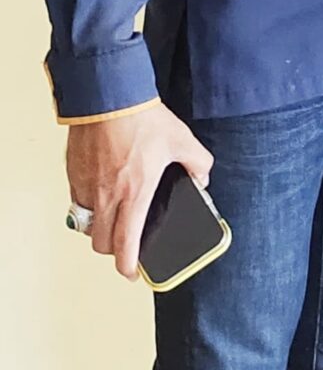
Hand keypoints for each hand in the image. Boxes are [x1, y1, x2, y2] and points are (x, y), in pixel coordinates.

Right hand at [66, 101, 213, 280]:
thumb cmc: (142, 118)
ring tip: (114, 222)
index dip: (127, 266)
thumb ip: (199, 163)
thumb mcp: (183, 141)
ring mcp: (87, 185)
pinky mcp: (74, 173)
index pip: (125, 244)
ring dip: (99, 230)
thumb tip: (201, 178)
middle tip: (125, 247)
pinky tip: (103, 196)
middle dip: (113, 252)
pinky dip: (88, 207)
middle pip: (101, 243)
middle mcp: (107, 195)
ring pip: (86, 225)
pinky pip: (77, 202)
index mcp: (135, 194)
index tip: (132, 273)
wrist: (109, 96)